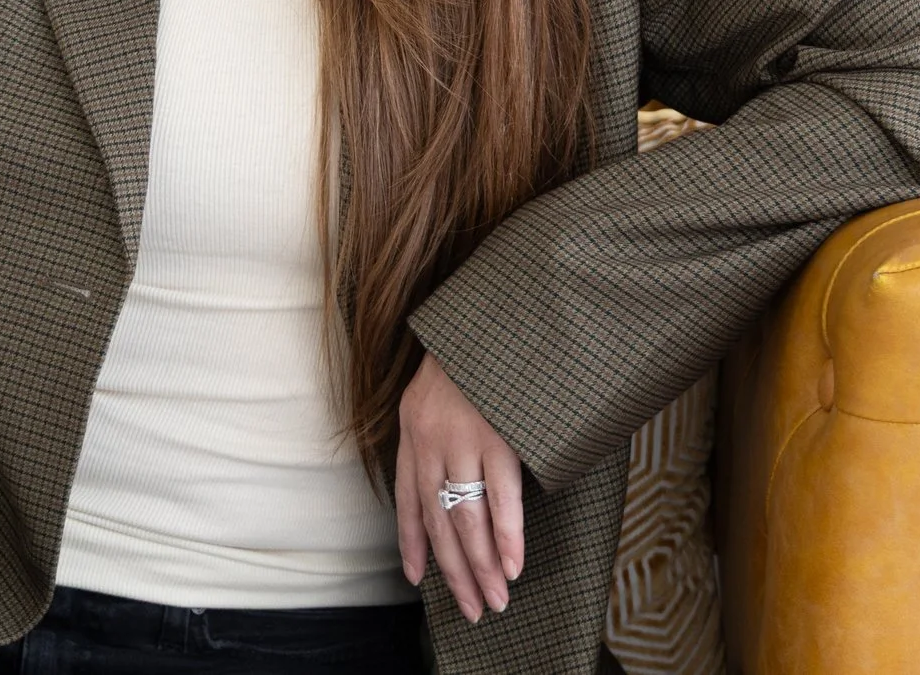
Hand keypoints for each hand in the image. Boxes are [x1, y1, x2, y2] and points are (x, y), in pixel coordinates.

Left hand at [396, 347, 526, 623]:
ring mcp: (464, 440)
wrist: (489, 310)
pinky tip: (512, 564)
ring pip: (468, 519)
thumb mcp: (436, 383)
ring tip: (494, 599)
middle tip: (472, 609)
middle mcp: (431, 441)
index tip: (418, 578)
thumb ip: (437, 426)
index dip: (413, 542)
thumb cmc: (469, 348)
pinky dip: (507, 536)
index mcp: (413, 429)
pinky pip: (502, 497)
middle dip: (455, 571)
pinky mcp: (499, 435)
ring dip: (481, 567)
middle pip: (439, 521)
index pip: (407, 500)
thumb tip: (454, 469)